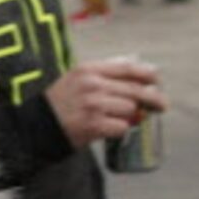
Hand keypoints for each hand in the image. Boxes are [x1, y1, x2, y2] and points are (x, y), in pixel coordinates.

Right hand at [45, 57, 166, 149]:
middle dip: (154, 99)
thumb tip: (138, 72)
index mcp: (89, 69)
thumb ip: (103, 73)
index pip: (128, 68)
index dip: (148, 75)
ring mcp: (93, 105)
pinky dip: (121, 130)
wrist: (36, 125)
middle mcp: (92, 85)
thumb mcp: (76, 78)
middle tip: (162, 106)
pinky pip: (122, 127)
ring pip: (130, 109)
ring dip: (130, 116)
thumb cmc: (61, 102)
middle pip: (135, 90)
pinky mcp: (93, 125)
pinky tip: (111, 130)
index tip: (158, 81)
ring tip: (117, 119)